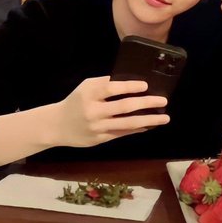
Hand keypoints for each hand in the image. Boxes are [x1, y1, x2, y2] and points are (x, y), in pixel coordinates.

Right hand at [53, 76, 169, 147]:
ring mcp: (98, 127)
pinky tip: (149, 125)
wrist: (57, 125)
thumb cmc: (75, 101)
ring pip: (127, 124)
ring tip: (164, 118)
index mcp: (89, 94)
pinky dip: (138, 129)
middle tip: (164, 100)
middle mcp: (94, 111)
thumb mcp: (86, 86)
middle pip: (124, 107)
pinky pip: (123, 133)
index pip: (112, 89)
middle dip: (146, 103)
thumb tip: (130, 83)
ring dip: (148, 120)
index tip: (146, 85)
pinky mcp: (101, 139)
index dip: (130, 86)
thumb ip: (104, 83)